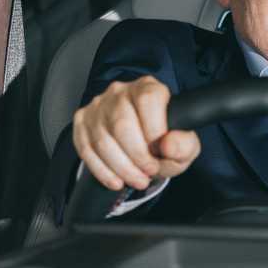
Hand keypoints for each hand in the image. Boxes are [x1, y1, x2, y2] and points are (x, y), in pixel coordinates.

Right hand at [72, 76, 200, 192]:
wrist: (142, 142)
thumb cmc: (163, 140)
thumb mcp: (184, 144)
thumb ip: (184, 145)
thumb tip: (168, 146)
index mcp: (148, 87)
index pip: (148, 100)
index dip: (155, 131)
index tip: (160, 153)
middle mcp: (120, 92)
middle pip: (122, 124)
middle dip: (137, 157)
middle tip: (149, 172)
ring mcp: (98, 106)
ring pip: (103, 141)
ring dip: (122, 168)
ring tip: (137, 179)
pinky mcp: (82, 121)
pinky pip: (86, 149)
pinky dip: (103, 171)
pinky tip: (117, 180)